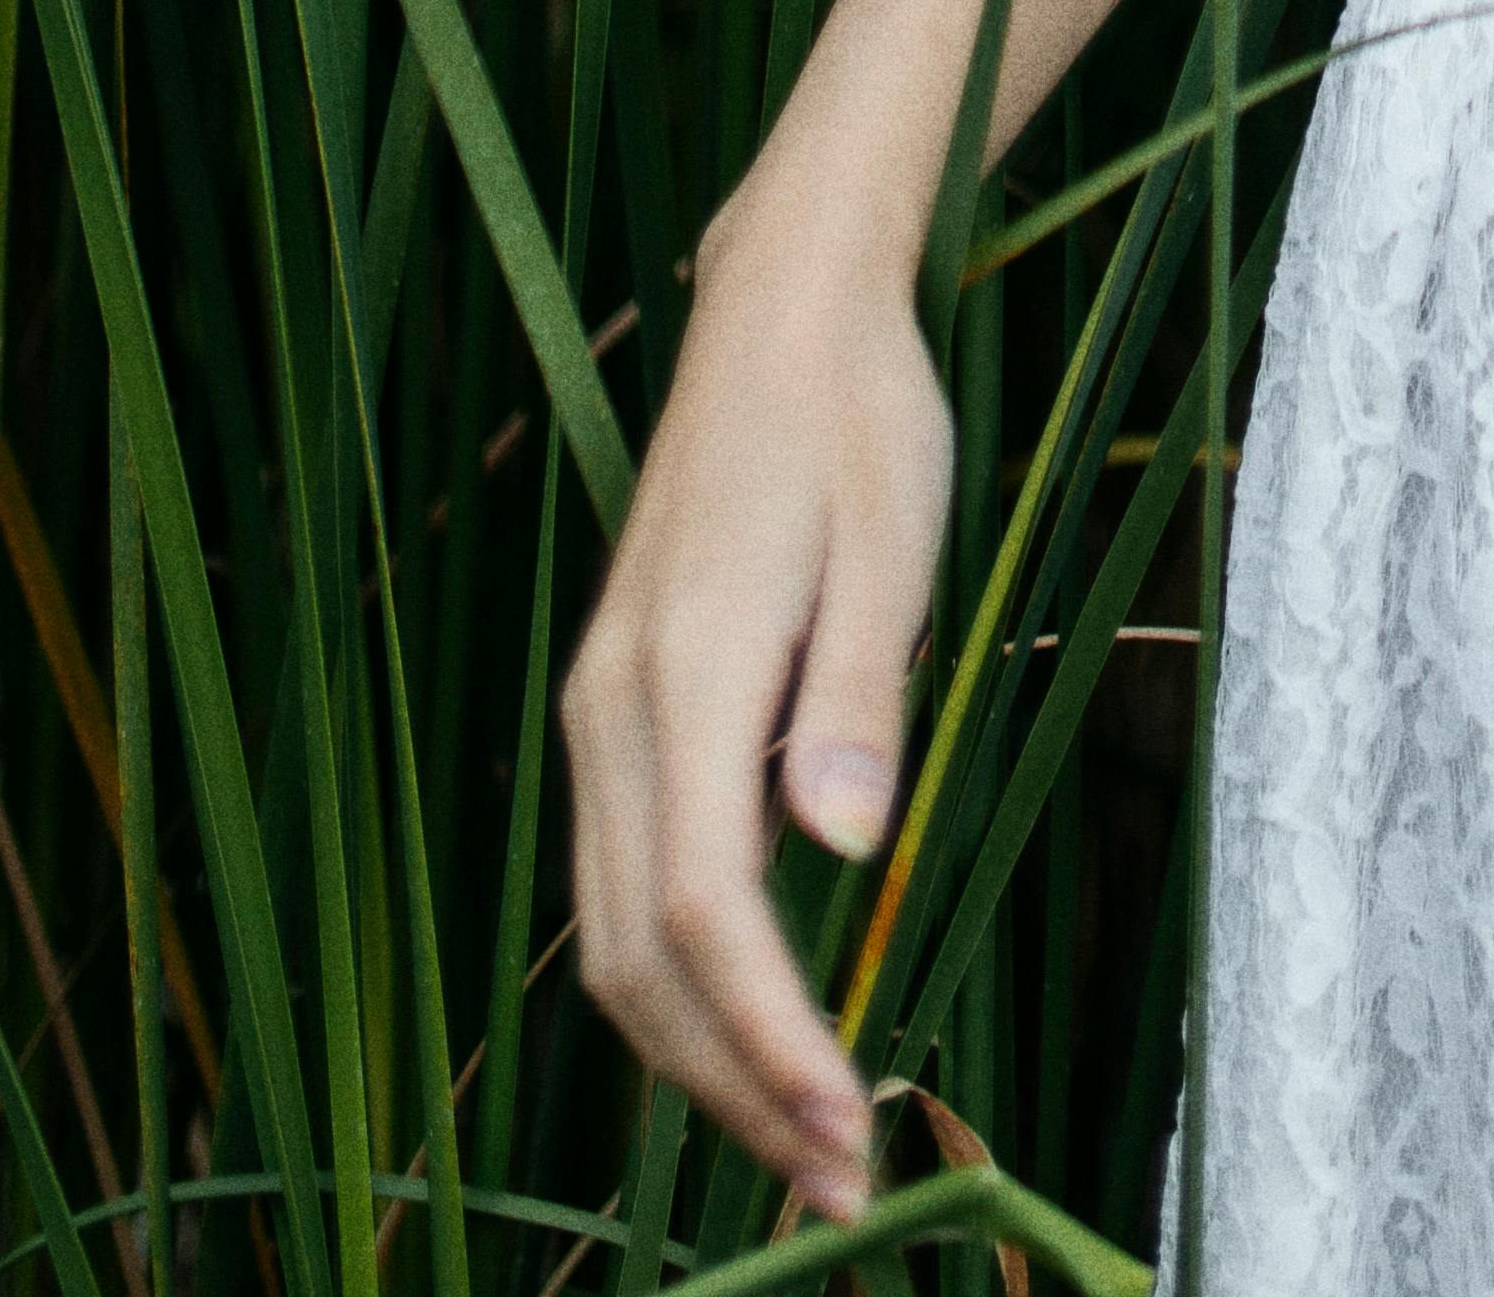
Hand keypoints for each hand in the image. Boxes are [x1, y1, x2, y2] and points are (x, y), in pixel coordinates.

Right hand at [562, 182, 954, 1220]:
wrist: (780, 309)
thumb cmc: (857, 414)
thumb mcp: (891, 537)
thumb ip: (861, 694)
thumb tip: (846, 850)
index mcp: (684, 668)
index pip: (709, 909)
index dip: (771, 1038)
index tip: (846, 1129)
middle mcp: (613, 710)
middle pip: (642, 958)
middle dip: (732, 1089)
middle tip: (840, 1185)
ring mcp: (601, 715)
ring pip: (618, 939)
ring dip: (701, 1057)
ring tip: (806, 1142)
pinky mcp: (618, 714)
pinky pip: (628, 886)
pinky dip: (681, 985)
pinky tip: (756, 1029)